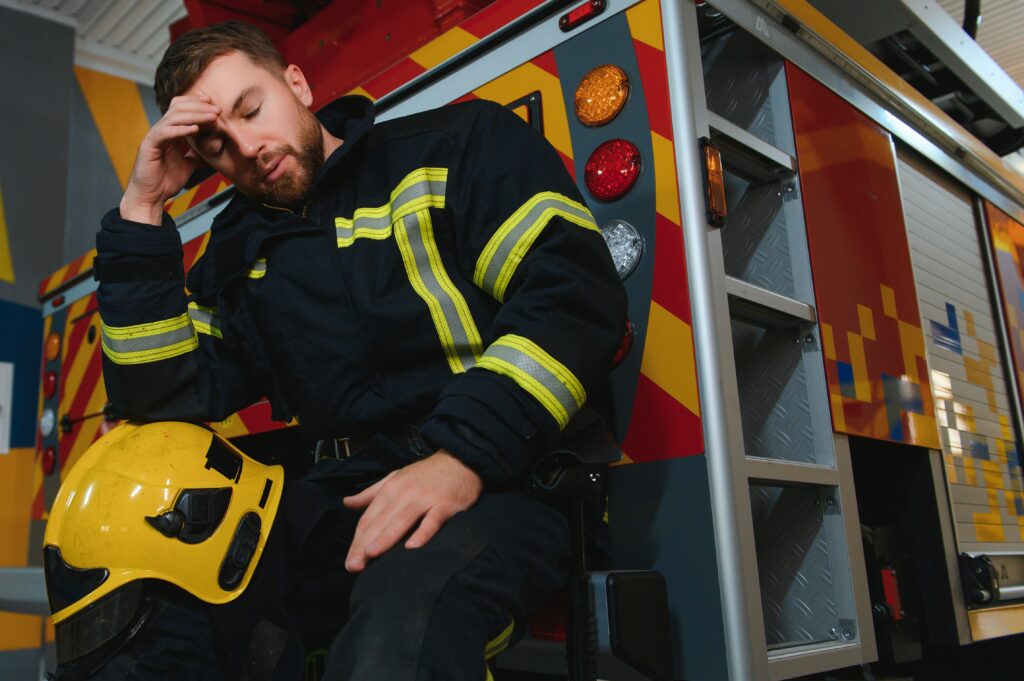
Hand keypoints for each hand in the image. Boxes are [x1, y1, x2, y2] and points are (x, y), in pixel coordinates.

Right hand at [120, 94, 219, 224]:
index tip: (214, 104)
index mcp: (168, 132)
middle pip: (178, 108)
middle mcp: (160, 131)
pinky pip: (165, 133)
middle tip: (218, 110)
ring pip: (173, 118)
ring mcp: (153, 137)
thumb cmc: (165, 181)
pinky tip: (195, 129)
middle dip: (200, 107)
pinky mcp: (149, 146)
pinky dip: (181, 130)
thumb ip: (196, 153)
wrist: (151, 197)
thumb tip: (212, 149)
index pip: (180, 108)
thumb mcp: (188, 164)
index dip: (196, 103)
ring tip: (212, 117)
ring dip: (195, 116)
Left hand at [343, 450, 482, 571]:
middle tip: (354, 566)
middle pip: (381, 522)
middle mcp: (405, 493)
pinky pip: (432, 520)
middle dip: (365, 544)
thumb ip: (371, 493)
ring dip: (387, 537)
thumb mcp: (396, 477)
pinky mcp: (445, 504)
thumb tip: (347, 503)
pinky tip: (413, 547)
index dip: (357, 541)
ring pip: (402, 520)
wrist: (461, 459)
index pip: (369, 518)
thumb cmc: (426, 474)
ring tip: (372, 554)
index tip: (349, 562)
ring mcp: (425, 498)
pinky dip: (423, 532)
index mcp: (390, 488)